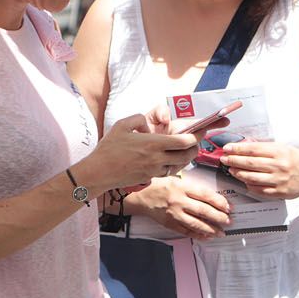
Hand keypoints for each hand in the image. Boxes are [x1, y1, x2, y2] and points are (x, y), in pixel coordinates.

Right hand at [77, 114, 197, 191]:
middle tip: (195, 143)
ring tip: (184, 151)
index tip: (199, 132)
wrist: (99, 172)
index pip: (184, 142)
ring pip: (179, 166)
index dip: (196, 137)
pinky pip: (168, 172)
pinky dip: (173, 166)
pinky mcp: (150, 178)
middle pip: (187, 156)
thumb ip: (138, 119)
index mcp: (153, 143)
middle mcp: (157, 158)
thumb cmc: (108, 149)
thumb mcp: (122, 125)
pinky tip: (169, 161)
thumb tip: (147, 125)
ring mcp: (154, 170)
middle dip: (195, 149)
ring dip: (185, 158)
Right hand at [132, 176, 231, 238]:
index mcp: (181, 187)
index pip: (205, 195)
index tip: (228, 207)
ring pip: (196, 223)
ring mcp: (174, 214)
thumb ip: (192, 187)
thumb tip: (212, 198)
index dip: (219, 202)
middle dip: (218, 217)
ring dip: (210, 229)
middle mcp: (178, 201)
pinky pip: (186, 231)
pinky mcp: (169, 223)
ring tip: (221, 232)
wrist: (140, 197)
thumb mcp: (176, 179)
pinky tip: (207, 236)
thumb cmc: (158, 185)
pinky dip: (198, 234)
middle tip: (228, 221)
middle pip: (203, 211)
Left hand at [218, 140, 298, 199]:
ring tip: (230, 170)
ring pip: (252, 177)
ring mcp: (279, 181)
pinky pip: (259, 190)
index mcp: (280, 152)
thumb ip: (265, 148)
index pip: (253, 149)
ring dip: (238, 173)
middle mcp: (279, 166)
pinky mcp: (279, 192)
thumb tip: (245, 145)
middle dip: (234, 160)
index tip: (227, 148)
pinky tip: (243, 181)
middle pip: (250, 163)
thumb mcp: (283, 148)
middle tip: (224, 159)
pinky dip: (249, 185)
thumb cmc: (297, 160)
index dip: (238, 149)